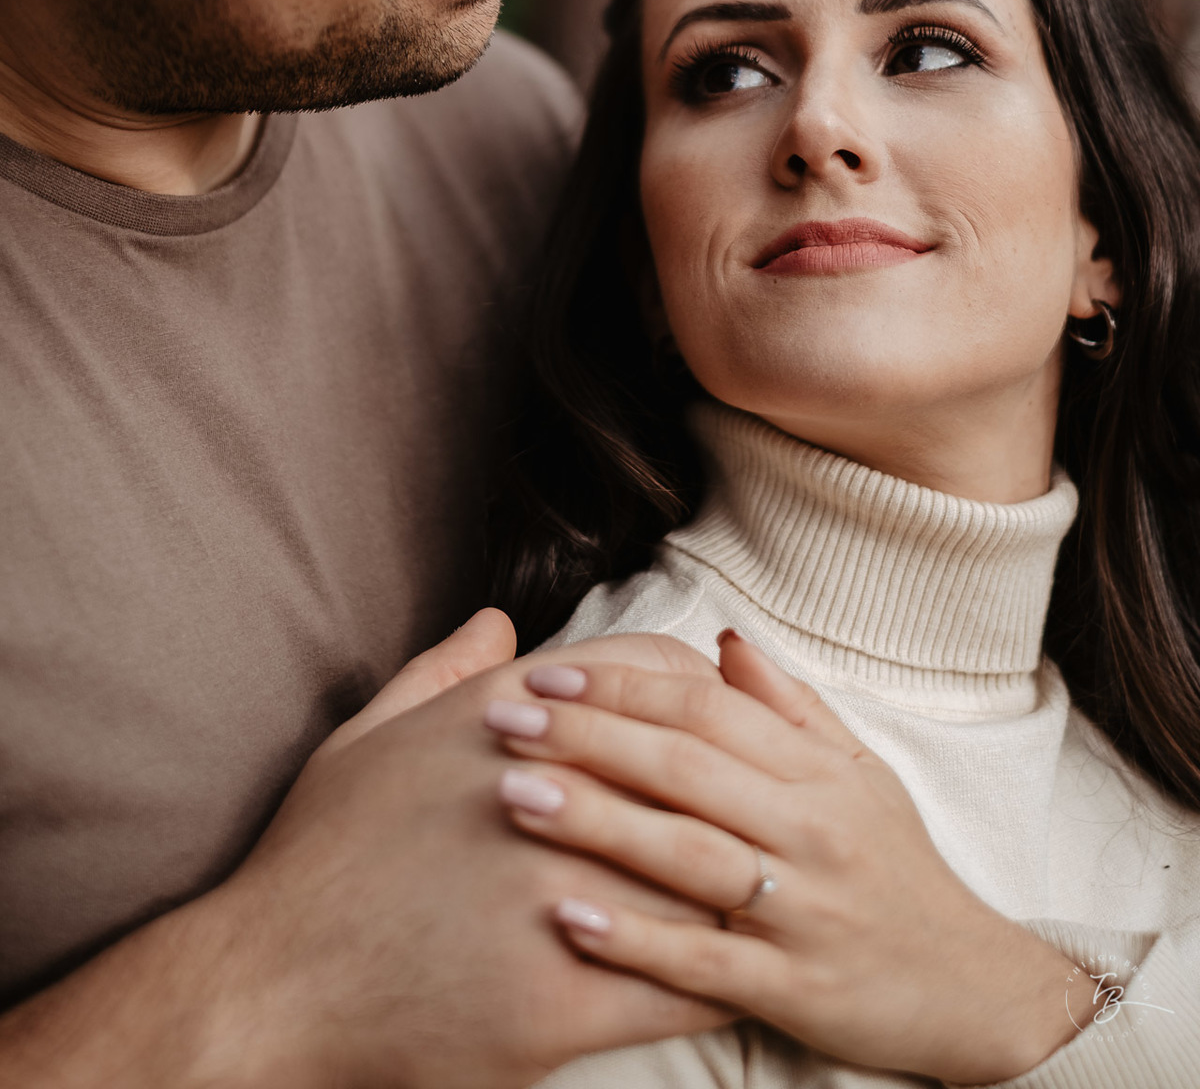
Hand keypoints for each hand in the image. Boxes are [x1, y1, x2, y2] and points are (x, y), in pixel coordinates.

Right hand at [0, 619, 725, 1088]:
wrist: (271, 983)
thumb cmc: (319, 856)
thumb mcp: (369, 736)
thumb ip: (444, 670)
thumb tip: (499, 621)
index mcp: (506, 718)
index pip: (656, 673)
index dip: (702, 692)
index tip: (720, 716)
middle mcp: (548, 791)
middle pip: (697, 763)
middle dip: (742, 779)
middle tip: (773, 799)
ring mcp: (562, 896)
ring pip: (707, 869)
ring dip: (746, 874)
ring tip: (779, 883)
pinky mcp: (565, 1001)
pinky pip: (684, 979)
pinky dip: (722, 972)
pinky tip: (740, 974)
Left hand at [490, 632, 1088, 1085]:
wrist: (975, 988)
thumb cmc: (898, 869)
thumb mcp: (858, 773)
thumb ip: (788, 706)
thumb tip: (721, 640)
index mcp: (818, 771)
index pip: (708, 709)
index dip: (625, 684)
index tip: (549, 670)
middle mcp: (811, 829)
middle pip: (687, 768)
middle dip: (589, 736)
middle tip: (504, 717)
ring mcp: (804, 909)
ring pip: (688, 855)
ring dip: (596, 823)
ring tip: (513, 796)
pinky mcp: (795, 989)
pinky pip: (704, 963)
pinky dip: (636, 940)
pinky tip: (566, 919)